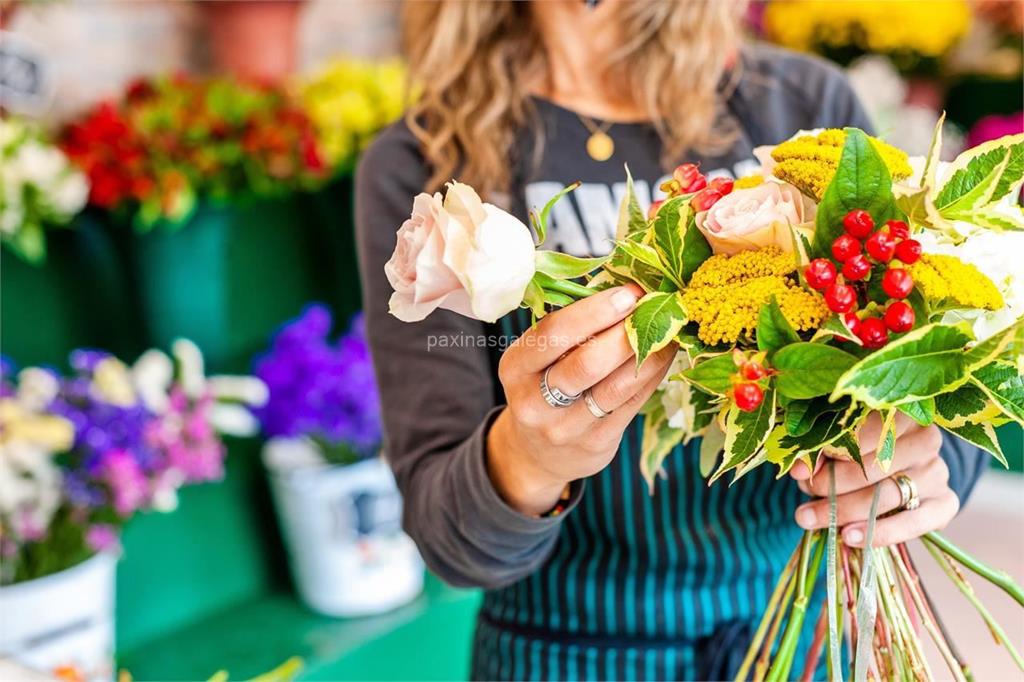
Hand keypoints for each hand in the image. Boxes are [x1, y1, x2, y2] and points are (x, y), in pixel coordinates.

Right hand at [487, 285, 675, 514]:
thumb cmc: (543, 389)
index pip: (553, 333)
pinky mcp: (594, 443)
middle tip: (652, 309)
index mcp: (516, 367)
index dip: (594, 311)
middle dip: (625, 332)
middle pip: (586, 363)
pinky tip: (664, 355)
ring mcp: (564, 427)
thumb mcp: (538, 360)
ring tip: (668, 329)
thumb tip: (626, 290)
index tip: (628, 292)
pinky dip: (652, 375)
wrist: (537, 454)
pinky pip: (631, 404)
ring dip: (648, 353)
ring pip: (615, 386)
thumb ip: (570, 330)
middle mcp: (534, 400)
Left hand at [789, 412, 958, 547]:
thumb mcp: (833, 446)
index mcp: (900, 412)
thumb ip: (819, 453)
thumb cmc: (854, 453)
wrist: (891, 476)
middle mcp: (926, 439)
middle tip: (807, 491)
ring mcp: (938, 471)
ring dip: (846, 509)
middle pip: (877, 463)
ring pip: (889, 493)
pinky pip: (915, 522)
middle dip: (835, 481)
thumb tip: (798, 469)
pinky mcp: (946, 503)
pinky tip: (849, 536)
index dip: (836, 446)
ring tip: (811, 518)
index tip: (804, 464)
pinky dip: (879, 533)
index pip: (870, 426)